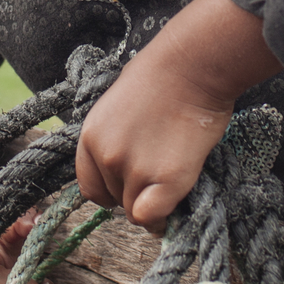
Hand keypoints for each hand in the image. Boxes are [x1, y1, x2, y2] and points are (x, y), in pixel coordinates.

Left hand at [76, 0, 282, 229]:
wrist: (192, 66)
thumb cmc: (162, 76)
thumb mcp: (117, 106)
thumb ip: (113, 139)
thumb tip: (124, 168)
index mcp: (90, 137)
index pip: (90, 187)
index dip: (112, 189)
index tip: (130, 184)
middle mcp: (106, 157)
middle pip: (115, 200)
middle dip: (136, 191)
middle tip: (159, 170)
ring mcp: (135, 170)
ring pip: (136, 210)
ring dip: (153, 201)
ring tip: (172, 177)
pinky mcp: (166, 180)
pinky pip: (153, 217)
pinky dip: (162, 218)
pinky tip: (174, 203)